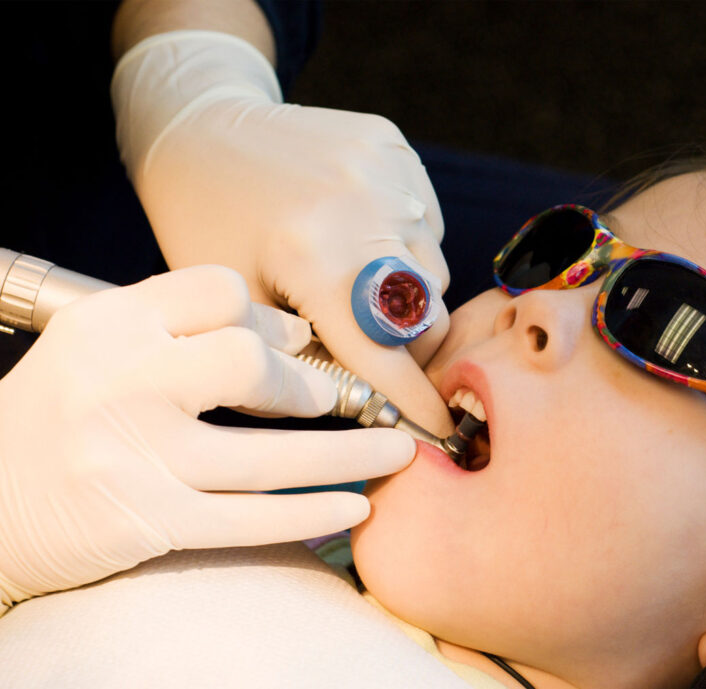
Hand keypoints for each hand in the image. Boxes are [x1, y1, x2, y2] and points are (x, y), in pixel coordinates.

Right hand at [0, 266, 413, 612]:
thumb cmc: (56, 418)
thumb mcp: (98, 348)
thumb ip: (179, 328)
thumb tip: (290, 333)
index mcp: (110, 325)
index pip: (215, 292)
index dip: (269, 318)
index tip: (297, 343)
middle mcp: (121, 384)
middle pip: (247, 363)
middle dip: (309, 384)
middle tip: (334, 398)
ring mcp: (134, 457)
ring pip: (269, 456)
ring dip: (349, 454)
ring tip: (397, 451)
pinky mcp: (148, 521)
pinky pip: (249, 519)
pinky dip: (311, 513)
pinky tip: (353, 506)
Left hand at [111, 30, 454, 436]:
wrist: (198, 127)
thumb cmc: (205, 223)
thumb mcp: (237, 306)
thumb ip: (299, 360)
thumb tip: (366, 402)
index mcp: (314, 256)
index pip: (385, 352)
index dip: (415, 401)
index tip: (439, 432)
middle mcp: (365, 208)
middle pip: (428, 316)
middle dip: (409, 350)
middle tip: (375, 356)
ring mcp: (387, 170)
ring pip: (434, 272)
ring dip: (406, 297)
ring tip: (354, 283)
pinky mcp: (394, 146)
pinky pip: (427, 224)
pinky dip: (403, 247)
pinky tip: (358, 237)